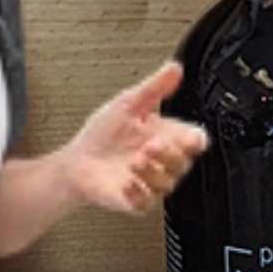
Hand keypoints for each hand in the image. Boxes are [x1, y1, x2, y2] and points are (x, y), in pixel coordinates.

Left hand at [64, 62, 207, 215]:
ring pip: (167, 183)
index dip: (195, 140)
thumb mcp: (129, 103)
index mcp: (167, 136)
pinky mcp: (135, 200)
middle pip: (184, 163)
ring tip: (136, 160)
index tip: (187, 136)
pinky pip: (146, 203)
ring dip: (153, 171)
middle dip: (170, 154)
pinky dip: (138, 192)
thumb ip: (154, 87)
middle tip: (152, 144)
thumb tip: (174, 68)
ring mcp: (149, 182)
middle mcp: (161, 161)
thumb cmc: (104, 134)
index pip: (195, 141)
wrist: (77, 160)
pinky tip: (128, 181)